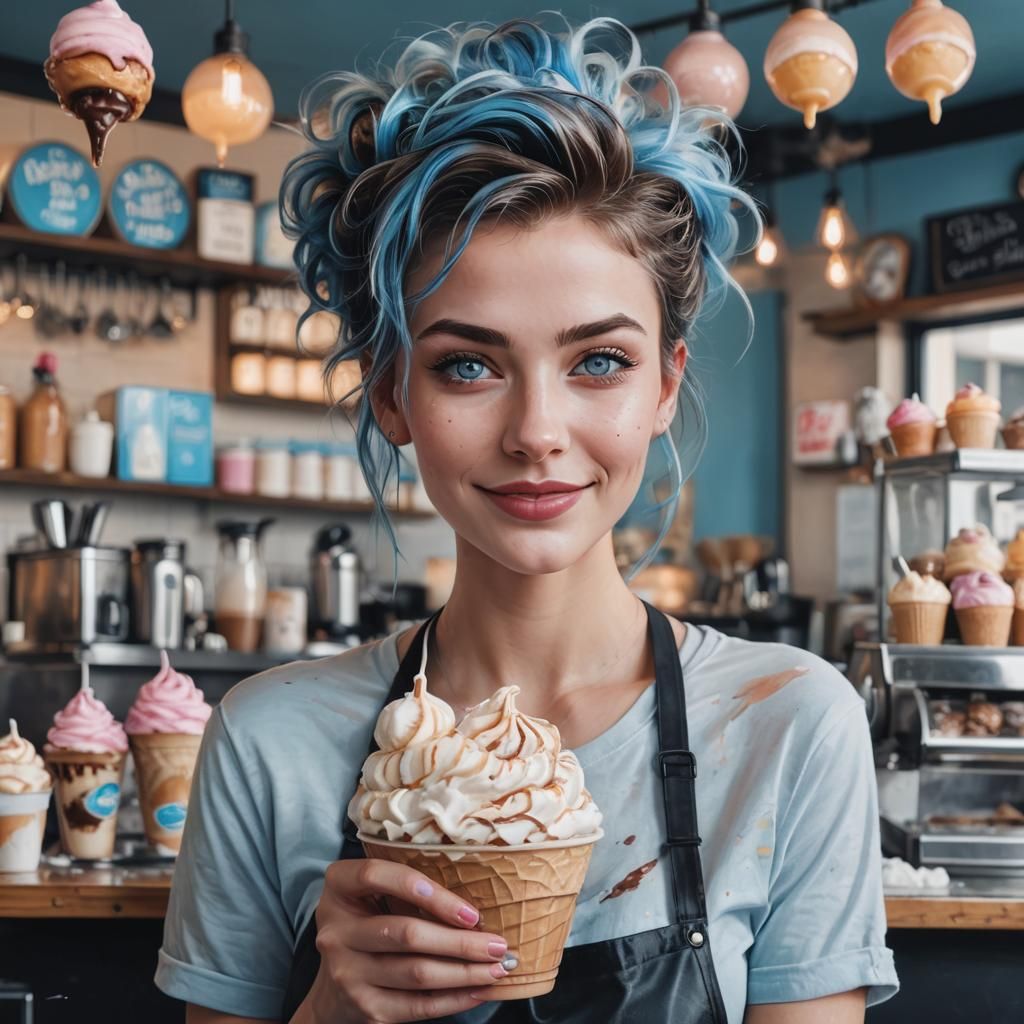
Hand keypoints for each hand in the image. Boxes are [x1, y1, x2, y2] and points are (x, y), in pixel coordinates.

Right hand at [303, 857, 513, 1022]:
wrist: (333, 988)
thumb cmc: (370, 923)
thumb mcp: (373, 894)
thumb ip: (407, 887)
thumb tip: (476, 898)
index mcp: (339, 888)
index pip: (376, 876)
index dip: (425, 890)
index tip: (470, 911)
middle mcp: (336, 932)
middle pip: (405, 933)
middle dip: (460, 941)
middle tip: (499, 944)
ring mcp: (347, 973)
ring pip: (417, 973)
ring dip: (466, 971)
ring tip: (499, 967)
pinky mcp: (365, 1008)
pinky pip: (419, 1005)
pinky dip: (455, 999)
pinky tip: (480, 989)